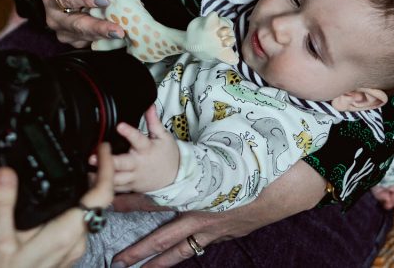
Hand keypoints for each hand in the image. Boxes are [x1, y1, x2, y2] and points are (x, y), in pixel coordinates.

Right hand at [0, 142, 114, 267]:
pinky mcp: (61, 257)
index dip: (107, 168)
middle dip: (97, 176)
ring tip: (77, 171)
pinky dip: (74, 207)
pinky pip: (76, 226)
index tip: (103, 149)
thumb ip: (3, 204)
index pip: (101, 196)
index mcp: (66, 234)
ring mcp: (69, 252)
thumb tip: (6, 173)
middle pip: (98, 204)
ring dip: (85, 192)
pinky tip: (59, 201)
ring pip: (87, 215)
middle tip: (89, 154)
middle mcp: (74, 244)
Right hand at [42, 0, 118, 46]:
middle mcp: (54, 17)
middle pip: (76, 24)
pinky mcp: (73, 41)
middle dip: (98, 28)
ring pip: (84, 36)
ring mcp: (63, 32)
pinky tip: (116, 36)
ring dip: (104, 35)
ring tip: (121, 33)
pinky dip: (105, 39)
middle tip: (117, 30)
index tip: (105, 0)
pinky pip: (90, 42)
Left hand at [90, 106, 178, 193]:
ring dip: (101, 175)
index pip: (138, 140)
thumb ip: (154, 121)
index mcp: (147, 149)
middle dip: (107, 161)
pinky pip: (116, 189)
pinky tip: (92, 180)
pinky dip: (104, 185)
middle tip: (92, 157)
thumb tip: (150, 105)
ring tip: (88, 170)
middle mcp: (139, 164)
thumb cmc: (167, 154)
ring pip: (116, 179)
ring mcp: (134, 177)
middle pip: (122, 164)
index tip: (120, 125)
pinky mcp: (130, 187)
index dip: (129, 133)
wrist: (174, 176)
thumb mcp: (164, 136)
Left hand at [111, 159, 323, 266]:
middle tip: (117, 258)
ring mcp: (209, 230)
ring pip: (177, 249)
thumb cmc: (248, 167)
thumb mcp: (218, 156)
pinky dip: (180, 255)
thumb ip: (194, 154)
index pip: (156, 200)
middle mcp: (198, 217)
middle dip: (138, 248)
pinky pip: (195, 249)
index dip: (133, 203)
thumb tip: (168, 138)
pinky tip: (168, 263)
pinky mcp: (220, 235)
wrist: (280, 189)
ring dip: (154, 260)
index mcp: (194, 194)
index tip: (112, 204)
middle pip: (162, 236)